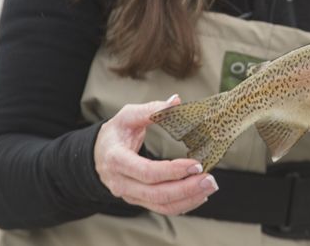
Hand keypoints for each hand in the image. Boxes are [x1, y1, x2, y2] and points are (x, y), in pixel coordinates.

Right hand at [94, 94, 217, 214]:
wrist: (99, 153)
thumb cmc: (116, 132)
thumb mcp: (127, 116)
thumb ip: (151, 110)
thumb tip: (176, 101)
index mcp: (116, 159)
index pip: (146, 171)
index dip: (172, 171)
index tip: (196, 164)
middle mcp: (121, 182)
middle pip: (155, 194)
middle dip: (185, 189)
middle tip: (210, 180)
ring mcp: (129, 194)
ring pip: (159, 205)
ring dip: (187, 199)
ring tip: (209, 187)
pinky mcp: (138, 199)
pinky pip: (160, 208)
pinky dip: (181, 205)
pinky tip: (199, 196)